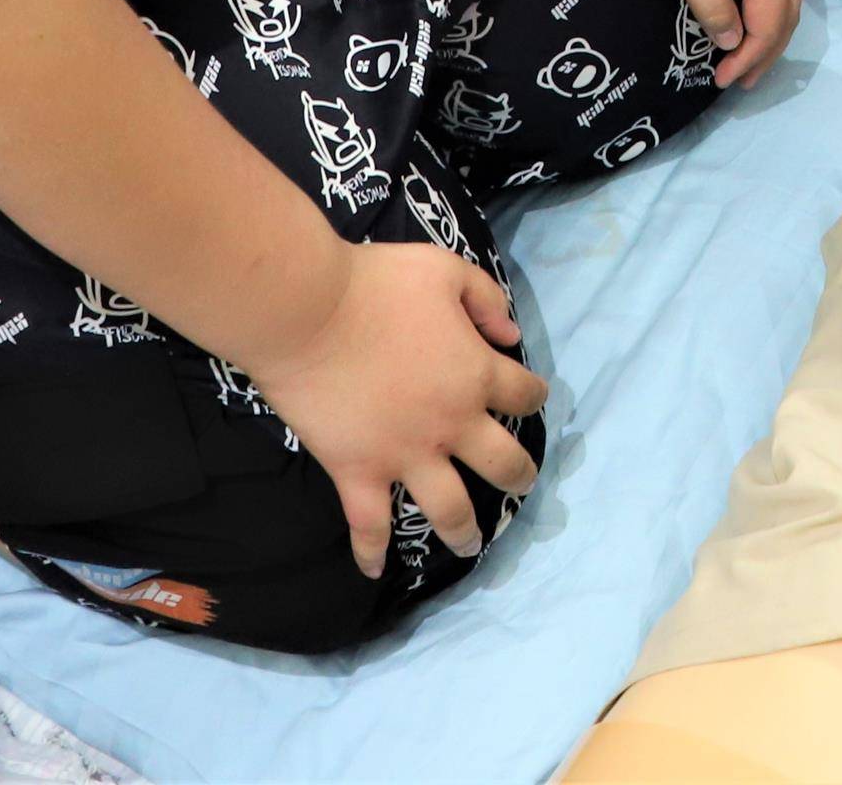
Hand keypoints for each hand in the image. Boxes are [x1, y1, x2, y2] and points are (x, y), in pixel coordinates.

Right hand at [245, 238, 542, 575]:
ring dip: (465, 531)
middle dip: (519, 476)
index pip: (525, 394)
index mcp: (476, 374)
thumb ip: (485, 301)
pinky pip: (369, 526)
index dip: (532, 394)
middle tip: (520, 482)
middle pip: (504, 463)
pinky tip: (375, 570)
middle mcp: (451, 424)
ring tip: (470, 545)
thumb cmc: (377, 285)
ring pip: (451, 509)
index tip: (528, 397)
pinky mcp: (358, 473)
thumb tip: (511, 335)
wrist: (309, 313)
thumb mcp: (446, 271)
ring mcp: (405, 455)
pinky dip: (372, 553)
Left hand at [621, 0, 801, 85]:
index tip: (723, 82)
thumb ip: (713, 5)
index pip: (769, 23)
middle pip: (786, 9)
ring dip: (769, 24)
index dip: (750, 58)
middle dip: (768, 49)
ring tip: (749, 49)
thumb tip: (733, 41)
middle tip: (745, 80)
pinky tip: (745, 2)